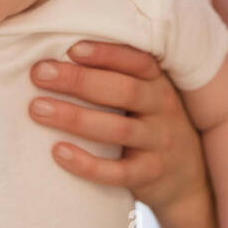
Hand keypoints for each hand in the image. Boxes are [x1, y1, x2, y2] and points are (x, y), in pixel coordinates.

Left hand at [26, 41, 209, 218]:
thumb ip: (118, 78)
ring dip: (75, 118)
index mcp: (159, 84)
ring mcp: (159, 143)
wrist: (190, 179)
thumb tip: (59, 57)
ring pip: (118, 129)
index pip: (137, 62)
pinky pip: (118, 172)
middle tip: (39, 74)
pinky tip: (58, 152)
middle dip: (79, 80)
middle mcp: (163, 109)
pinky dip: (88, 164)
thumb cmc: (152, 126)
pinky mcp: (150, 175)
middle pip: (123, 90)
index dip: (106, 54)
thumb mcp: (148, 98)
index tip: (71, 48)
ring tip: (38, 109)